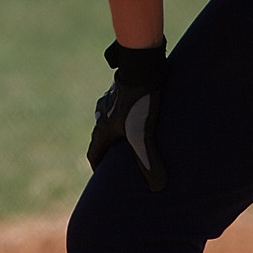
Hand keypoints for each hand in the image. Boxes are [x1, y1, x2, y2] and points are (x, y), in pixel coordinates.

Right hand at [87, 39, 167, 190]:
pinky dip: (126, 115)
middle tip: (119, 161)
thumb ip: (149, 161)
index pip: (94, 153)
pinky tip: (140, 114)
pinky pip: (120, 106)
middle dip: (109, 150)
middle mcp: (102, 114)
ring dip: (118, 131)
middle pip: (102, 137)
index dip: (98, 168)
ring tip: (131, 139)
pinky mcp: (122, 88)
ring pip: (110, 120)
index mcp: (103, 128)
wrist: (141, 65)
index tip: (103, 180)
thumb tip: (158, 187)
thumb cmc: (140, 101)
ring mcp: (111, 99)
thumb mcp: (144, 135)